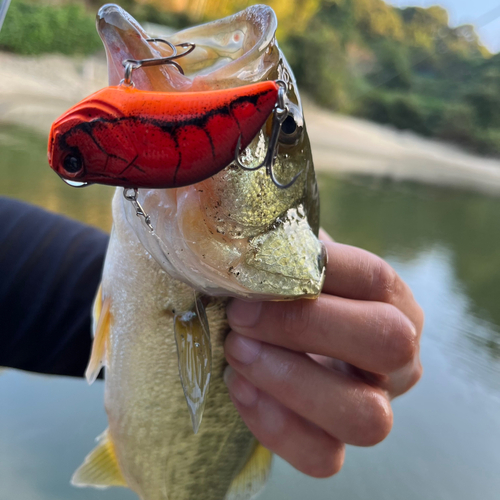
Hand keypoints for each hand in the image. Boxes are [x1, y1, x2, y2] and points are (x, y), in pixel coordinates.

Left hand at [224, 229, 423, 476]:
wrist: (268, 334)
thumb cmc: (277, 289)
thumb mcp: (283, 259)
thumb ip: (276, 244)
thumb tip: (247, 239)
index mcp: (390, 299)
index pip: (372, 277)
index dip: (316, 270)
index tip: (255, 268)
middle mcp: (397, 356)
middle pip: (387, 344)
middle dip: (305, 327)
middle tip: (241, 315)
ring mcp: (374, 405)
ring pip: (366, 416)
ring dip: (291, 380)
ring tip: (236, 350)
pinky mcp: (336, 445)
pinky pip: (323, 456)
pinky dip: (276, 424)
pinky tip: (238, 386)